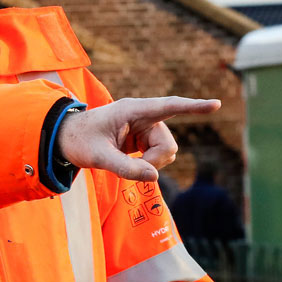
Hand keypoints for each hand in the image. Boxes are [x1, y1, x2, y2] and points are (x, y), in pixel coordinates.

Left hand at [57, 97, 220, 181]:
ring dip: (150, 164)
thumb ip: (125, 168)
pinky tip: (128, 161)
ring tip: (124, 163)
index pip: (169, 106)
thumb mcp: (97, 157)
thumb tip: (155, 177)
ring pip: (166, 152)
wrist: (65, 139)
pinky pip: (158, 156)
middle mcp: (143, 115)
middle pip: (168, 144)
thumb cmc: (78, 141)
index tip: (216, 104)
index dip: (193, 107)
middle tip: (131, 168)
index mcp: (132, 109)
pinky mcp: (143, 138)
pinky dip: (147, 165)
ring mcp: (144, 127)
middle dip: (155, 161)